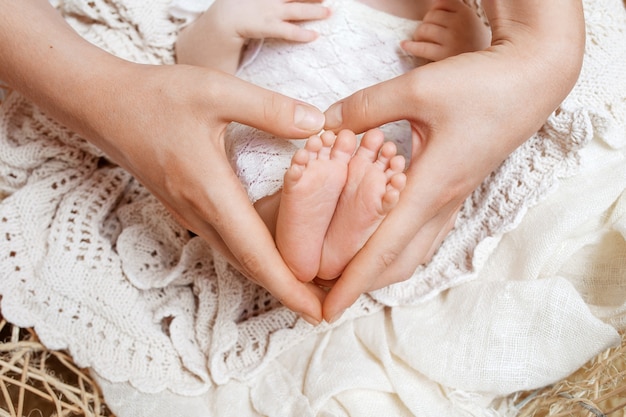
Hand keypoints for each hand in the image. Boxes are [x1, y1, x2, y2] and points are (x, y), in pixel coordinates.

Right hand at [0, 0, 327, 323]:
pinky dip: (255, 256)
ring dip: (273, 275)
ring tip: (309, 283)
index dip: (290, 286)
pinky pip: (227, 242)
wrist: (103, 106)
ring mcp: (191, 215)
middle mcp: (200, 214)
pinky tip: (274, 249)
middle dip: (290, 290)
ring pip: (238, 257)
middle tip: (328, 304)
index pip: (256, 253)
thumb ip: (269, 109)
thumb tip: (318, 125)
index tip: (318, 311)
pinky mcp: (188, 208)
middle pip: (251, 266)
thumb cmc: (155, 97)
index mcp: (210, 193)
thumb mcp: (216, 92)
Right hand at [218, 0, 330, 41]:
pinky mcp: (266, 26)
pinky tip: (313, 36)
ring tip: (329, 12)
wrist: (222, 18)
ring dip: (314, 11)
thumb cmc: (240, 5)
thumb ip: (272, 0)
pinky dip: (301, 34)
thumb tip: (283, 3)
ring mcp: (269, 10)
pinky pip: (286, 30)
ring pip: (297, 9)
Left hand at [321, 0, 584, 321]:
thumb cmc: (481, 86)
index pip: (385, 248)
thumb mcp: (417, 89)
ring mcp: (453, 200)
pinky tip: (379, 236)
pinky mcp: (457, 190)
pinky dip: (398, 246)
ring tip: (346, 268)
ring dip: (380, 266)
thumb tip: (326, 124)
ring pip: (414, 251)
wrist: (533, 80)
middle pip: (399, 262)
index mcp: (431, 188)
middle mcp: (443, 204)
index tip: (327, 309)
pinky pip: (425, 233)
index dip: (353, 281)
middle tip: (326, 287)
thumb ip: (366, 108)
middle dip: (363, 282)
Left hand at [401, 0, 490, 61]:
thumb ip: (456, 14)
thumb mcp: (472, 26)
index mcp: (467, 14)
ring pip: (424, 29)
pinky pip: (421, 47)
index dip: (433, 13)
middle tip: (428, 36)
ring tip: (421, 42)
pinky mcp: (444, 57)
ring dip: (418, 35)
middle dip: (425, 25)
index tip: (434, 24)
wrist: (487, 74)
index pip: (440, 4)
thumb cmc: (474, 50)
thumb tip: (434, 4)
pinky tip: (405, 45)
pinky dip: (410, 46)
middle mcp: (460, 24)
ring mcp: (453, 40)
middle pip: (430, 16)